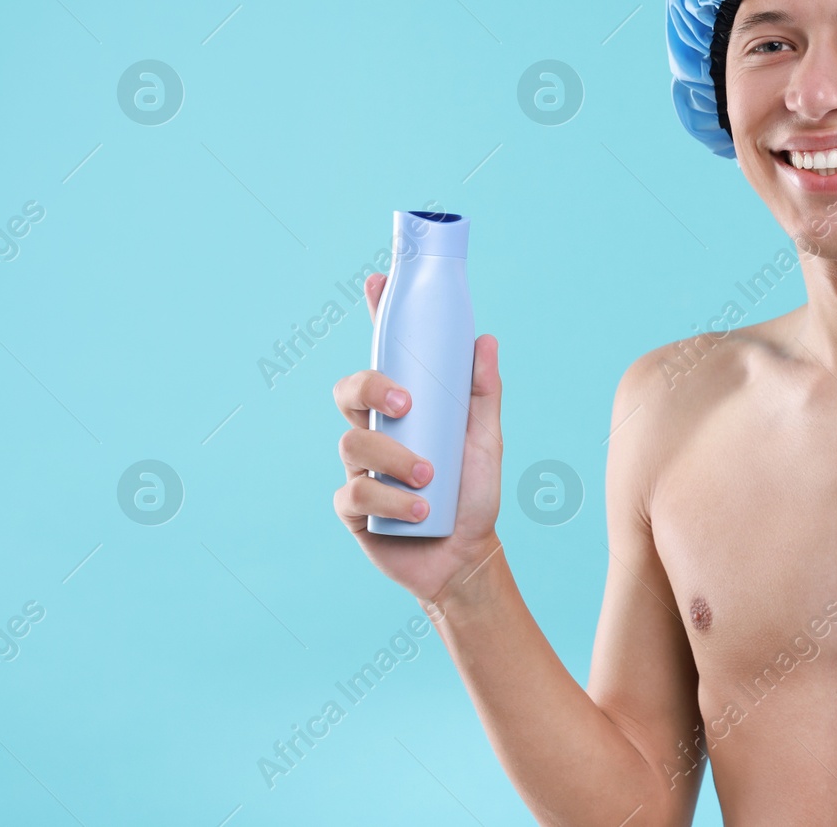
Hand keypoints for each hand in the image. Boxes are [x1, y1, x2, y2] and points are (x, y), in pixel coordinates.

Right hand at [332, 272, 504, 612]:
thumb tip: (486, 340)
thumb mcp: (485, 441)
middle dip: (372, 387)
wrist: (466, 555)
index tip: (378, 281)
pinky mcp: (354, 508)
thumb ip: (484, 394)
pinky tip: (419, 510)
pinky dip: (389, 499)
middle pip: (350, 388)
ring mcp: (361, 467)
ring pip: (352, 442)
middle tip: (407, 404)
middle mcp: (377, 429)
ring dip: (393, 458)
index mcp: (406, 406)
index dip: (377, 316)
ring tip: (430, 479)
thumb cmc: (473, 493)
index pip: (385, 355)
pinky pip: (355, 493)